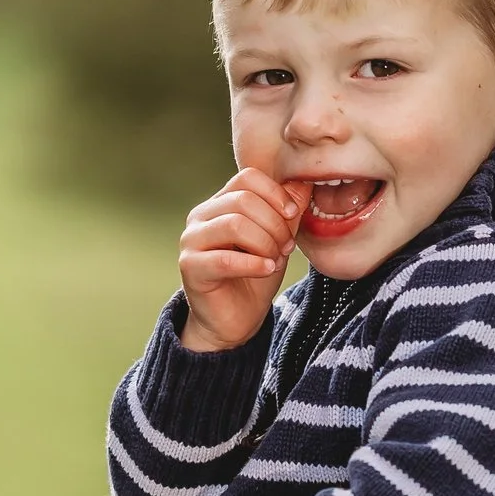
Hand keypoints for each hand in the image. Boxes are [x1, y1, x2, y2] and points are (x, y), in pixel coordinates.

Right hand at [179, 170, 307, 352]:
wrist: (235, 318)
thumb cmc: (254, 274)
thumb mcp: (279, 238)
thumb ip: (287, 210)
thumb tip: (303, 181)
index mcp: (220, 203)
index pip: (248, 177)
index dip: (276, 194)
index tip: (293, 216)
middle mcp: (201, 216)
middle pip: (244, 200)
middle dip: (275, 224)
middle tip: (286, 247)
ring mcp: (191, 240)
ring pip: (235, 224)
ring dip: (265, 244)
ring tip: (275, 260)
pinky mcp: (190, 267)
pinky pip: (225, 259)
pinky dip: (254, 264)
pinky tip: (267, 270)